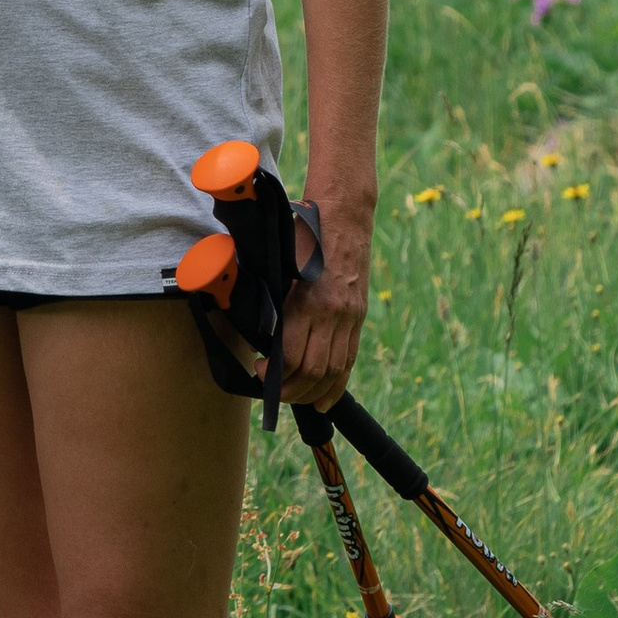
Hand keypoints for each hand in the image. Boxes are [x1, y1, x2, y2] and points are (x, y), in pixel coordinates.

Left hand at [278, 189, 371, 409]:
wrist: (343, 218)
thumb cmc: (303, 238)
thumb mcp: (282, 268)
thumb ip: (274, 304)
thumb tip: (261, 339)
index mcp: (308, 302)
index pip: (292, 356)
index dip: (273, 374)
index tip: (259, 371)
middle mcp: (332, 314)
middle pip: (314, 371)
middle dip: (291, 390)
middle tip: (273, 392)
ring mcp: (350, 318)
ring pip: (334, 371)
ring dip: (313, 393)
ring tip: (295, 399)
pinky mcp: (359, 318)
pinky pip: (349, 360)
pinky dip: (337, 385)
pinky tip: (324, 399)